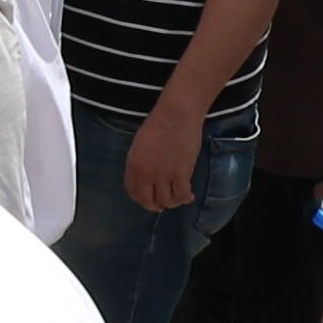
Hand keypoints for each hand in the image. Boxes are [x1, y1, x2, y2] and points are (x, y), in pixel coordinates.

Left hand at [124, 98, 204, 216]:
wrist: (176, 116)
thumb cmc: (159, 123)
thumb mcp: (140, 144)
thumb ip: (141, 162)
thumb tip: (146, 175)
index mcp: (133, 165)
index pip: (132, 191)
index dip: (141, 198)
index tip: (148, 200)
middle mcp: (145, 174)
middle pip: (148, 201)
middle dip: (155, 206)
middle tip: (162, 205)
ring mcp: (163, 175)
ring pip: (167, 201)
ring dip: (173, 203)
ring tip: (178, 198)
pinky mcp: (181, 174)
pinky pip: (182, 196)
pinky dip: (186, 198)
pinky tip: (189, 195)